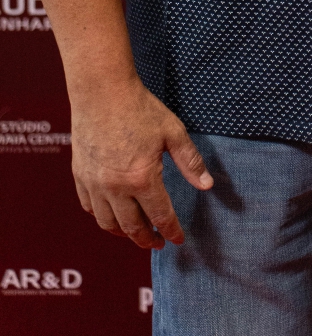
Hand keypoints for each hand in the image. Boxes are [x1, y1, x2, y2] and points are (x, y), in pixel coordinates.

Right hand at [70, 75, 212, 249]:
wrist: (102, 92)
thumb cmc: (140, 109)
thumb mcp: (173, 132)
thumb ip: (190, 162)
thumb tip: (207, 185)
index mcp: (142, 179)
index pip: (160, 216)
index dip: (172, 231)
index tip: (178, 240)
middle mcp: (115, 188)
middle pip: (132, 227)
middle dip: (147, 239)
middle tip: (157, 243)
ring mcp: (95, 184)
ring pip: (107, 223)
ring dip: (123, 233)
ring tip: (136, 233)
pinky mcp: (80, 175)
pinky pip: (89, 207)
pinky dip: (101, 217)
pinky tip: (111, 215)